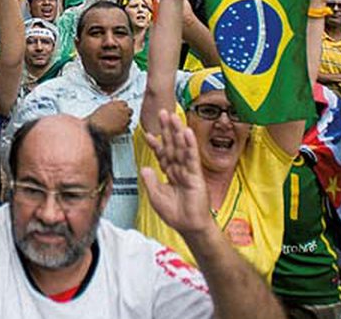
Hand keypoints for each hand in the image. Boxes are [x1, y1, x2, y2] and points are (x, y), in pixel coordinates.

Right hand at [86, 99, 131, 136]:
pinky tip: (118, 129)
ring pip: (130, 119)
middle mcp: (122, 110)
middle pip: (130, 110)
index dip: (122, 107)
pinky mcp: (124, 128)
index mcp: (117, 104)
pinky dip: (124, 128)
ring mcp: (124, 119)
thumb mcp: (103, 107)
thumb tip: (113, 105)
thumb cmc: (96, 118)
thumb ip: (111, 105)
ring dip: (126, 121)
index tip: (121, 109)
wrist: (95, 128)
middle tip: (122, 116)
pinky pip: (127, 127)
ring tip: (119, 123)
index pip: (125, 103)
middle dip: (127, 113)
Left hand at [139, 109, 213, 236]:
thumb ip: (150, 181)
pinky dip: (189, 145)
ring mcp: (188, 171)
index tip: (149, 133)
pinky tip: (187, 133)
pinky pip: (192, 158)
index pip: (162, 154)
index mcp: (170, 173)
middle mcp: (179, 169)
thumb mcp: (156, 197)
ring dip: (177, 131)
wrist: (189, 226)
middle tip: (162, 113)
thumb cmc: (176, 214)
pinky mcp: (196, 175)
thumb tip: (144, 168)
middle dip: (166, 129)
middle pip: (171, 145)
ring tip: (173, 116)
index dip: (155, 143)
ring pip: (181, 147)